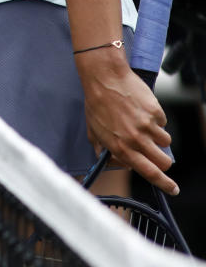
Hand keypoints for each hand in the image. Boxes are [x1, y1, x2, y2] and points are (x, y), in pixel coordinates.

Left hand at [78, 50, 176, 193]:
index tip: (173, 189)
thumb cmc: (96, 102)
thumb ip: (103, 150)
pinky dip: (156, 119)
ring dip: (158, 137)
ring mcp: (147, 126)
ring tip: (142, 124)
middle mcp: (136, 140)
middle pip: (164, 162)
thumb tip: (116, 162)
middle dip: (163, 162)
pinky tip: (141, 109)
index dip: (164, 184)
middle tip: (157, 153)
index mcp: (120, 147)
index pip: (149, 173)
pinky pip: (163, 122)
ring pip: (166, 142)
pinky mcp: (155, 112)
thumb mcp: (93, 130)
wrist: (104, 77)